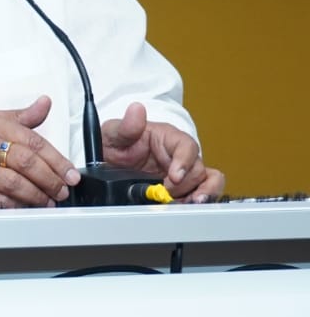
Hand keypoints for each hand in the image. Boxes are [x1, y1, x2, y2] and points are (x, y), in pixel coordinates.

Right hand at [0, 96, 80, 209]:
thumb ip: (18, 117)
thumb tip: (44, 104)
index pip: (32, 140)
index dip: (56, 159)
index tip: (70, 172)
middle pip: (26, 162)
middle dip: (51, 179)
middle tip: (64, 188)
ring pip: (14, 183)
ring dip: (37, 195)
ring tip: (49, 200)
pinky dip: (16, 206)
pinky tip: (27, 207)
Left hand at [102, 102, 223, 201]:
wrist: (108, 160)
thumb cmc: (116, 142)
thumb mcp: (114, 133)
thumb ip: (126, 126)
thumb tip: (136, 109)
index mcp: (167, 137)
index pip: (186, 146)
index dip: (184, 162)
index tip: (174, 177)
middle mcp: (180, 154)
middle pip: (198, 168)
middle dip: (186, 184)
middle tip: (168, 194)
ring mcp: (183, 171)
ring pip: (208, 180)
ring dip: (203, 193)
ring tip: (189, 203)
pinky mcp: (183, 186)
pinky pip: (201, 191)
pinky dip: (199, 200)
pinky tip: (186, 207)